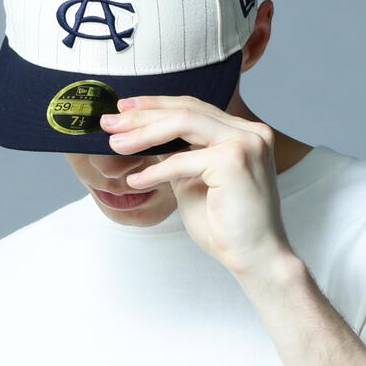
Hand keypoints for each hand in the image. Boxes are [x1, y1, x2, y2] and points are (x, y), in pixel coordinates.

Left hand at [100, 96, 295, 278]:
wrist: (256, 259)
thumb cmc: (227, 229)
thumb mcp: (193, 185)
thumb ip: (177, 159)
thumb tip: (145, 141)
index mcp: (244, 134)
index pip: (195, 108)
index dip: (157, 106)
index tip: (125, 109)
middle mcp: (250, 132)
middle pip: (187, 109)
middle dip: (143, 114)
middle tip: (110, 122)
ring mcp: (246, 143)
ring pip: (184, 123)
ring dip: (144, 133)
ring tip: (116, 145)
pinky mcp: (235, 161)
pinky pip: (183, 160)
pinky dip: (156, 172)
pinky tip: (135, 181)